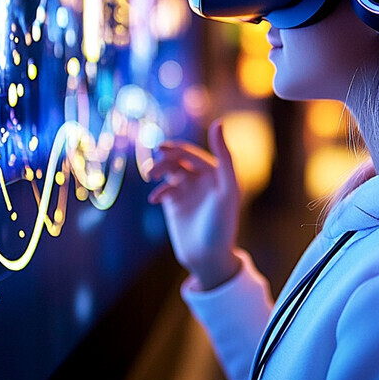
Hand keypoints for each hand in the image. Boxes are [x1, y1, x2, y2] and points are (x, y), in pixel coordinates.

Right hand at [148, 119, 241, 289]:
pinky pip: (164, 189)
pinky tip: (156, 199)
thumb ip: (224, 157)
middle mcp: (202, 178)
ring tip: (151, 177)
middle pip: (179, 159)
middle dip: (165, 159)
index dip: (177, 149)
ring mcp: (188, 190)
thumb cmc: (222, 224)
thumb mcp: (228, 189)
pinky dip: (158, 191)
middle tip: (153, 167)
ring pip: (169, 171)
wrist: (208, 257)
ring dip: (158, 170)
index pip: (193, 154)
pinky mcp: (175, 204)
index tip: (162, 149)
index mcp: (216, 172)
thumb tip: (218, 122)